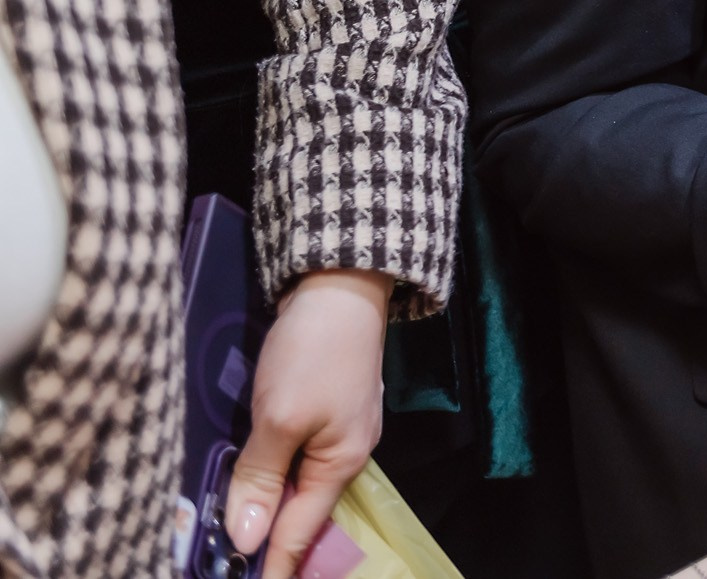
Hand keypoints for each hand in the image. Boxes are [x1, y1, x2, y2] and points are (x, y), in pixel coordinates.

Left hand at [224, 269, 390, 578]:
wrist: (341, 285)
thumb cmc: (314, 352)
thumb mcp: (281, 418)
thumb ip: (261, 478)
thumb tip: (246, 538)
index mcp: (342, 462)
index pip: (300, 531)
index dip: (274, 565)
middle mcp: (346, 452)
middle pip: (302, 510)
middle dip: (268, 539)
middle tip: (230, 562)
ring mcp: (339, 427)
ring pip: (297, 482)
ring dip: (266, 506)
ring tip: (234, 532)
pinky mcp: (325, 404)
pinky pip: (296, 456)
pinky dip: (271, 474)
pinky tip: (251, 480)